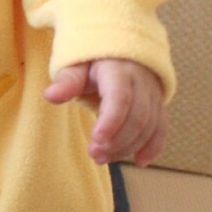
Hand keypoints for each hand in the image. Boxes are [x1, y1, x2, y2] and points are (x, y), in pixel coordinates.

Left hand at [44, 59, 167, 166]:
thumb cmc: (92, 60)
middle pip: (136, 116)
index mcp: (118, 69)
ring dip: (128, 146)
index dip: (111, 120)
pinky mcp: (158, 105)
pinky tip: (139, 162)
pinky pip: (161, 128)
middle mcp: (140, 81)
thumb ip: (66, 81)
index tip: (96, 139)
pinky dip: (152, 147)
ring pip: (149, 125)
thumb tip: (50, 96)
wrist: (119, 50)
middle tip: (94, 155)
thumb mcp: (76, 65)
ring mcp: (152, 93)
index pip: (120, 97)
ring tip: (104, 158)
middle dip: (117, 140)